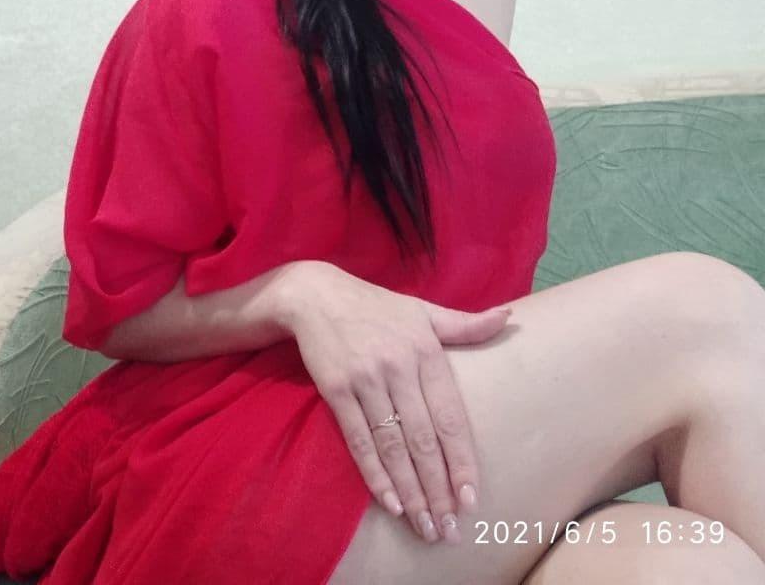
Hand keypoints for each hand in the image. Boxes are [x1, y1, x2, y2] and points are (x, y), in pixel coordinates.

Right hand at [287, 264, 511, 544]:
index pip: (450, 416)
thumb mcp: (422, 310)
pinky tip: (391, 502)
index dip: (462, 460)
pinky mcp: (337, 389)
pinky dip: (375, 474)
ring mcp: (366, 379)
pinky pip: (359, 440)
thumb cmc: (376, 307)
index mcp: (425, 349)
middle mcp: (398, 366)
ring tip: (425, 526)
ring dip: (411, 491)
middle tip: (449, 529)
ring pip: (393, 446)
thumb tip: (509, 318)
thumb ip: (465, 324)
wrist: (315, 295)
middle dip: (438, 489)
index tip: (471, 498)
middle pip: (423, 439)